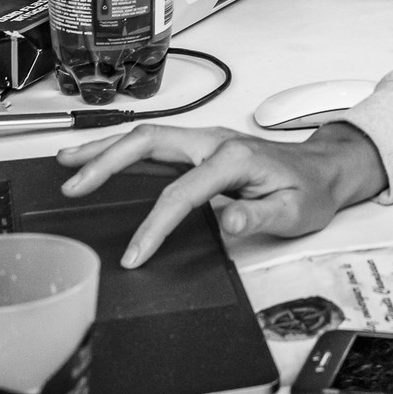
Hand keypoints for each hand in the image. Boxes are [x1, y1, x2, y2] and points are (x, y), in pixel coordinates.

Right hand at [57, 121, 386, 267]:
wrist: (325, 170)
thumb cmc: (310, 191)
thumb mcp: (294, 211)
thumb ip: (260, 217)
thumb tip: (229, 221)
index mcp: (235, 158)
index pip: (182, 192)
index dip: (155, 225)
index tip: (134, 255)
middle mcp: (216, 141)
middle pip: (152, 142)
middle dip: (108, 160)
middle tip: (72, 185)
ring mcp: (207, 141)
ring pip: (148, 137)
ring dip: (107, 148)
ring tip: (67, 162)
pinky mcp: (202, 147)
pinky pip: (156, 144)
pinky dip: (123, 149)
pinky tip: (99, 157)